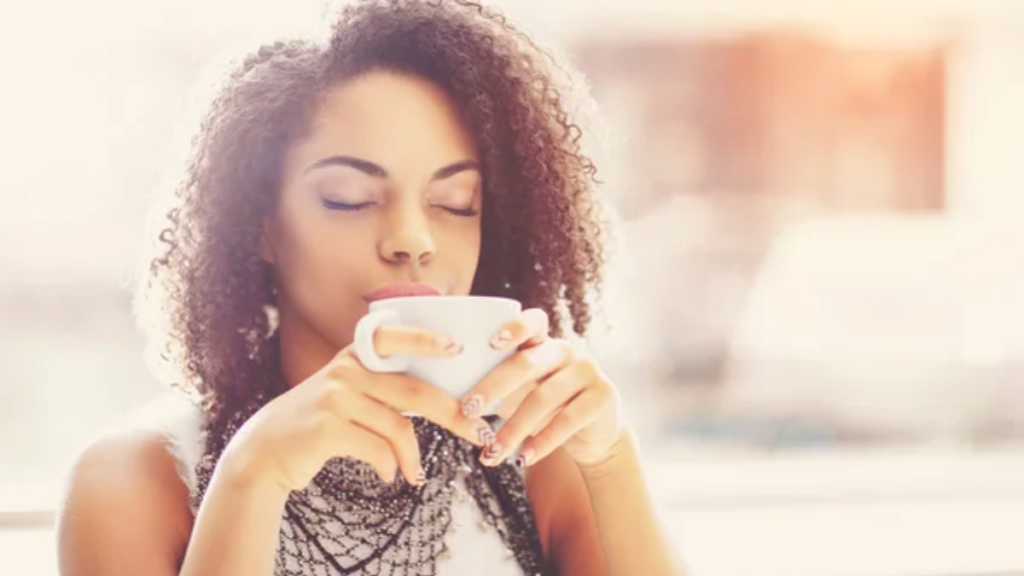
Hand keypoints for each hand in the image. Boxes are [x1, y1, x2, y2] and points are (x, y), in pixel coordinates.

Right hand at [220, 323, 493, 494]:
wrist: (266, 450)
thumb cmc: (321, 422)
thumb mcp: (348, 392)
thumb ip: (384, 387)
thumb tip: (444, 401)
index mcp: (355, 356)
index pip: (393, 336)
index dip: (426, 340)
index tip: (459, 348)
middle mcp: (345, 371)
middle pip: (414, 392)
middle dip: (454, 415)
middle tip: (478, 432)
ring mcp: (335, 398)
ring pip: (398, 428)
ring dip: (413, 458)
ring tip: (415, 474)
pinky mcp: (327, 428)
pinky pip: (378, 450)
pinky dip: (390, 467)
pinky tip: (389, 476)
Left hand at [459, 308, 622, 468]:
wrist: (593, 435)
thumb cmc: (546, 410)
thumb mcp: (523, 393)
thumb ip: (500, 386)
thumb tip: (453, 399)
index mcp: (544, 342)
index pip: (533, 322)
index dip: (514, 327)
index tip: (491, 343)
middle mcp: (567, 351)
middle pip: (527, 364)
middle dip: (492, 387)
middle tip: (467, 410)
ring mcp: (588, 371)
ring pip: (543, 398)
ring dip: (513, 429)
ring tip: (491, 453)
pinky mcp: (603, 396)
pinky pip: (567, 420)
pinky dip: (542, 442)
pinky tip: (523, 458)